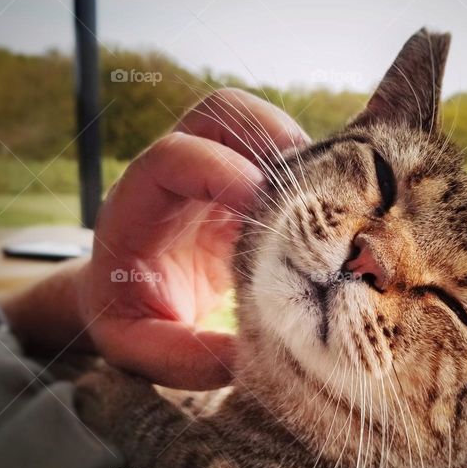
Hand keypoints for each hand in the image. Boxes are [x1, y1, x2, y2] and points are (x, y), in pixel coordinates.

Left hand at [77, 89, 308, 388]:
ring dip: (303, 151)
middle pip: (223, 113)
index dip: (220, 170)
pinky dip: (317, 172)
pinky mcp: (249, 180)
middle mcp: (176, 172)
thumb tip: (249, 355)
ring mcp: (216, 168)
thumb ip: (183, 355)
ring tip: (335, 200)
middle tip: (314, 187)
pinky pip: (287, 154)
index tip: (261, 205)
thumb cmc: (128, 319)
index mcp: (136, 204)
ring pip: (262, 124)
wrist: (129, 301)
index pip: (174, 157)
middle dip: (271, 136)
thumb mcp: (139, 349)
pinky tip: (338, 210)